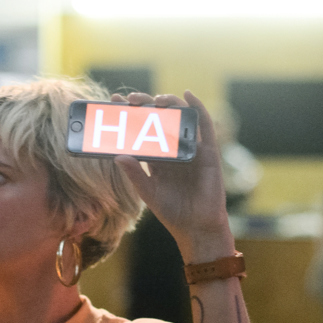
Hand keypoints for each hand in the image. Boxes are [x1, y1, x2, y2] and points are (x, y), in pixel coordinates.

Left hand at [111, 91, 233, 262]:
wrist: (197, 227)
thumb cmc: (173, 212)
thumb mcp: (148, 193)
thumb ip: (135, 175)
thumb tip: (117, 156)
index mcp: (157, 158)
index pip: (141, 130)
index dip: (129, 114)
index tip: (114, 101)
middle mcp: (173, 149)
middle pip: (158, 119)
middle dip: (145, 105)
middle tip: (131, 99)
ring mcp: (191, 149)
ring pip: (179, 118)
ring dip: (168, 103)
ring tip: (155, 100)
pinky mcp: (208, 152)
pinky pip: (205, 126)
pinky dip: (198, 108)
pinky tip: (188, 95)